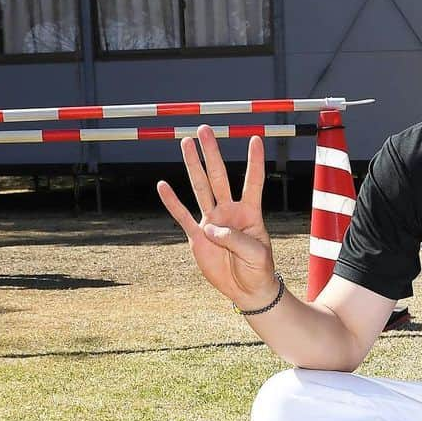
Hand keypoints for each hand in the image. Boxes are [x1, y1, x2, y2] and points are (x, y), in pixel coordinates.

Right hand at [157, 127, 277, 310]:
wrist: (247, 290)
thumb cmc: (258, 270)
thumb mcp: (256, 255)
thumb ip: (236, 239)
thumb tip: (211, 228)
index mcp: (250, 213)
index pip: (253, 182)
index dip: (254, 162)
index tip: (256, 139)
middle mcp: (230, 212)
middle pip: (219, 177)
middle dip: (212, 154)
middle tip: (205, 130)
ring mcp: (212, 222)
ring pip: (200, 188)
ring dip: (193, 167)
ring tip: (186, 143)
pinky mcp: (198, 237)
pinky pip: (183, 216)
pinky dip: (172, 202)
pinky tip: (163, 185)